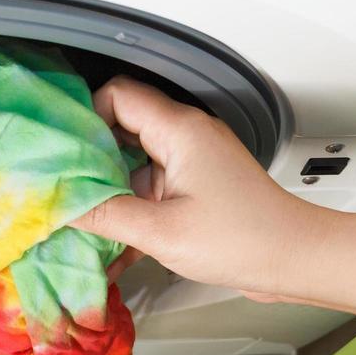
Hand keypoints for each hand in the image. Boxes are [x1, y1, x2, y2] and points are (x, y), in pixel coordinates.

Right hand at [72, 76, 335, 302]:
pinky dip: (131, 207)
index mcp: (180, 131)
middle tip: (61, 187)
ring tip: (81, 217)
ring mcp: (192, 161)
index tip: (60, 150)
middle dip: (89, 157)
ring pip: (133, 161)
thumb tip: (60, 206)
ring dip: (108, 188)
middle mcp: (186, 136)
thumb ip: (105, 215)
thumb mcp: (161, 233)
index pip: (117, 95)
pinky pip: (151, 186)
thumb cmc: (244, 240)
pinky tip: (113, 241)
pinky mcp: (197, 185)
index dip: (84, 116)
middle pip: (121, 127)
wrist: (295, 259)